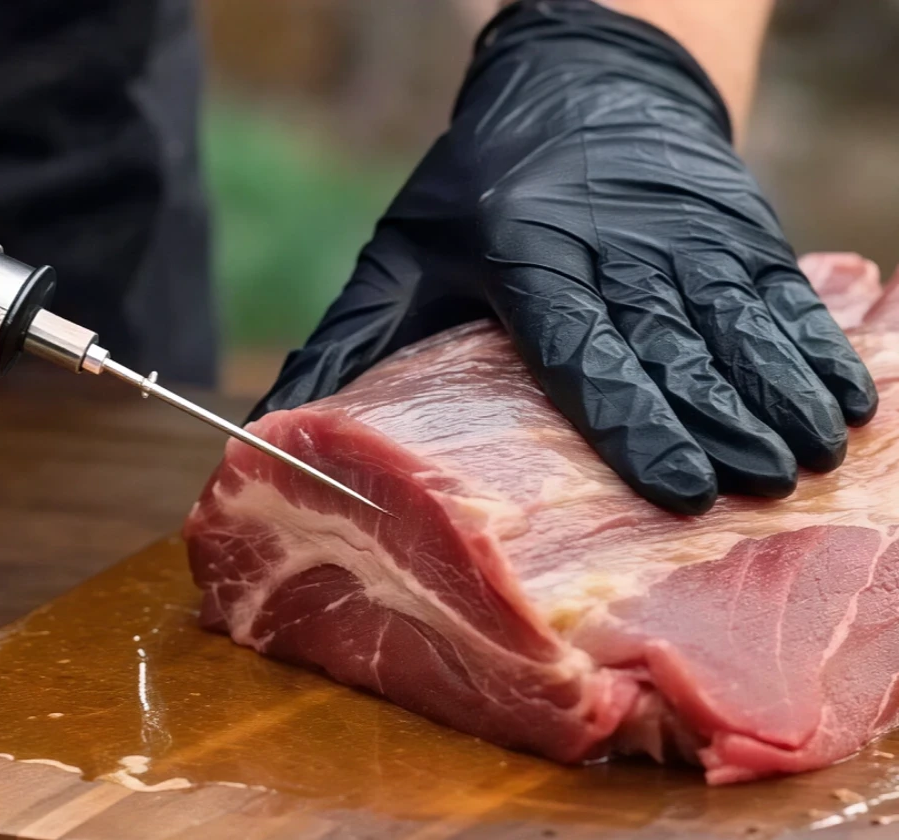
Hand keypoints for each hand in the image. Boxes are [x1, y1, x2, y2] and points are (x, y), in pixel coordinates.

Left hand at [249, 0, 876, 513]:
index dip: (632, 417)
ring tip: (807, 458)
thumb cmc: (478, 189)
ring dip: (777, 395)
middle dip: (718, 421)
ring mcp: (683, 232)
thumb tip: (272, 432)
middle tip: (757, 487)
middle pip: (673, 345)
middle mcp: (615, 244)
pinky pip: (780, 290)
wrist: (578, 78)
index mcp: (528, 255)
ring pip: (739, 322)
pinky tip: (844, 398)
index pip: (584, 346)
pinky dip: (815, 344)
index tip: (676, 482)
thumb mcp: (401, 256)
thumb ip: (349, 346)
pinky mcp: (734, 222)